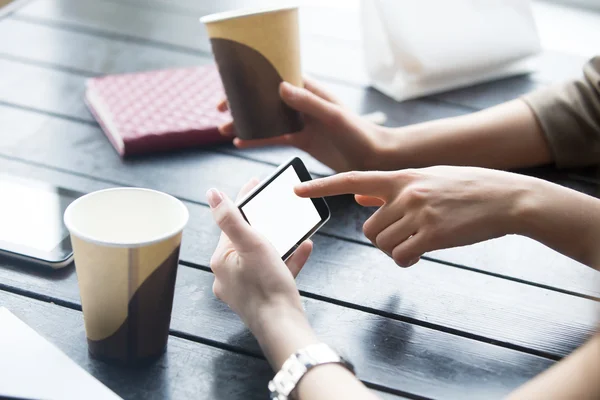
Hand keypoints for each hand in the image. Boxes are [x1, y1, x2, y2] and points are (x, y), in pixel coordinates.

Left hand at [206, 179, 312, 329]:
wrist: (284, 327)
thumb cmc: (266, 286)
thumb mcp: (251, 245)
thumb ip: (230, 218)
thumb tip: (212, 194)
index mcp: (221, 260)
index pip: (230, 223)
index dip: (244, 201)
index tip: (256, 184)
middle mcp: (228, 275)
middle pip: (246, 239)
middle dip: (263, 223)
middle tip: (276, 207)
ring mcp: (246, 288)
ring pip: (262, 256)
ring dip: (279, 241)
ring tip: (293, 229)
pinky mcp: (263, 297)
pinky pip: (275, 272)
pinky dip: (288, 259)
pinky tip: (305, 248)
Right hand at [217, 77, 386, 171]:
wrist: (373, 158)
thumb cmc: (359, 133)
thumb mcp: (333, 116)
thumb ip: (308, 102)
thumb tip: (280, 88)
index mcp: (310, 91)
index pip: (276, 79)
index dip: (253, 81)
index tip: (233, 87)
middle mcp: (303, 104)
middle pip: (266, 99)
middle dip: (243, 104)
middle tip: (220, 110)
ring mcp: (301, 122)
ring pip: (267, 120)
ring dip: (247, 123)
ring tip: (223, 130)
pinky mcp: (302, 140)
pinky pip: (275, 138)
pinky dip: (258, 139)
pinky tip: (241, 142)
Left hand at [295, 166, 529, 266]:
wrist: (506, 197)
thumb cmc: (466, 187)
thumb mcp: (425, 178)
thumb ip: (390, 187)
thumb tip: (359, 194)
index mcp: (401, 175)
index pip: (351, 179)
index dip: (321, 186)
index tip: (296, 190)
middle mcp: (405, 192)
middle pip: (369, 229)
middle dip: (381, 238)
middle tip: (403, 236)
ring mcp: (418, 213)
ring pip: (383, 244)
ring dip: (396, 250)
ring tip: (418, 241)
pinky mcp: (432, 234)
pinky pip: (401, 256)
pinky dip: (407, 260)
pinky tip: (421, 254)